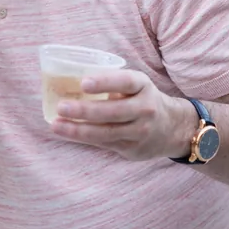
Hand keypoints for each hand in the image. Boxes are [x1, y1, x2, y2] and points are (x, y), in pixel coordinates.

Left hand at [49, 69, 193, 162]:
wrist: (172, 128)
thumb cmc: (140, 100)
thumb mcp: (135, 86)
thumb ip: (110, 83)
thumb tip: (67, 80)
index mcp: (143, 86)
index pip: (125, 82)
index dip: (105, 82)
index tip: (84, 82)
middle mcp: (145, 108)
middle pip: (113, 111)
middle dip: (85, 110)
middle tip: (61, 107)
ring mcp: (140, 131)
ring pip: (106, 132)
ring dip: (78, 130)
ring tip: (56, 125)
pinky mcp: (132, 149)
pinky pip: (104, 143)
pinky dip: (83, 138)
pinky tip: (66, 132)